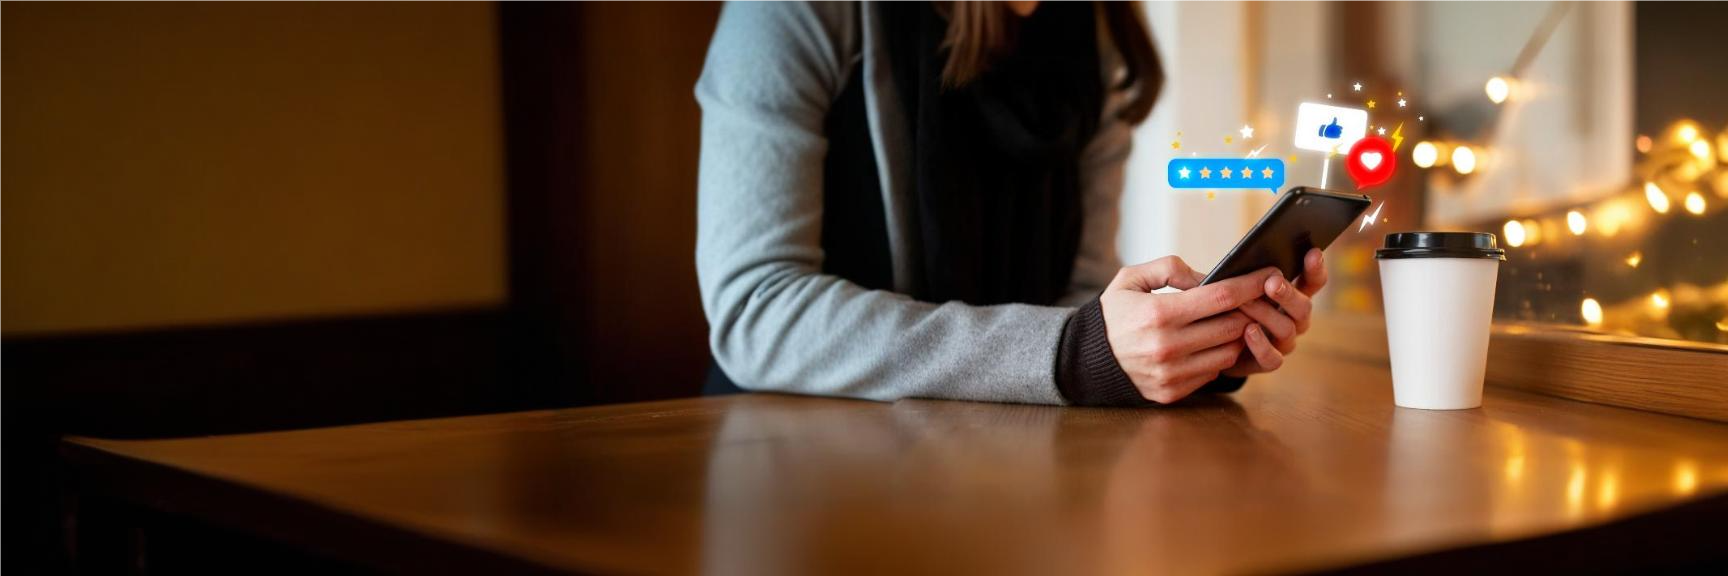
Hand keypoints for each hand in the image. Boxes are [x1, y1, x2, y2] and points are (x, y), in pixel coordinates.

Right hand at [1099, 257, 1282, 403]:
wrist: (1086, 359)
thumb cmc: (1114, 314)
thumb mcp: (1131, 279)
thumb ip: (1170, 268)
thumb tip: (1209, 276)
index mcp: (1158, 313)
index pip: (1221, 297)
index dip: (1251, 285)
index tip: (1270, 275)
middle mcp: (1167, 346)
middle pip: (1232, 326)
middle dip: (1249, 310)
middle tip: (1254, 300)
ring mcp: (1171, 373)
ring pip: (1229, 352)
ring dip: (1236, 336)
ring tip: (1231, 322)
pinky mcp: (1172, 392)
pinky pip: (1213, 372)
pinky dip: (1218, 356)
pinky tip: (1210, 344)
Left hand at [1222, 248, 1327, 376]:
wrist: (1212, 344)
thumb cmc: (1226, 306)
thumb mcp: (1233, 285)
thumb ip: (1241, 273)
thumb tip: (1238, 255)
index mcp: (1291, 296)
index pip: (1312, 282)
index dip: (1315, 269)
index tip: (1313, 252)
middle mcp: (1293, 320)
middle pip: (1304, 307)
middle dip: (1288, 293)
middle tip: (1272, 282)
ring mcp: (1282, 342)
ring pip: (1287, 330)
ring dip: (1266, 315)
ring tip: (1246, 303)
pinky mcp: (1266, 362)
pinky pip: (1272, 359)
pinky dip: (1261, 345)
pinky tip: (1248, 331)